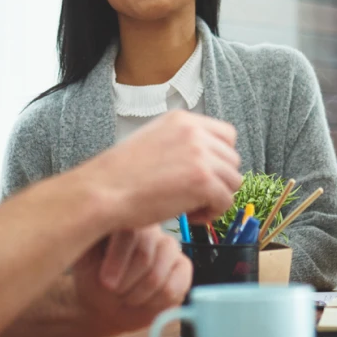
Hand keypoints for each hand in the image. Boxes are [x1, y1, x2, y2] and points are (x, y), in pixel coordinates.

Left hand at [72, 226, 191, 336]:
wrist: (106, 303)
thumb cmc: (93, 277)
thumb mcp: (82, 257)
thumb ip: (86, 237)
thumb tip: (90, 227)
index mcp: (126, 216)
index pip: (131, 231)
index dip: (119, 259)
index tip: (106, 282)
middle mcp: (152, 227)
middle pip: (145, 255)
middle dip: (127, 282)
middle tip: (114, 291)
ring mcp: (170, 246)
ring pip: (158, 274)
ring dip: (138, 294)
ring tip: (127, 296)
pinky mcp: (183, 267)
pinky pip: (173, 288)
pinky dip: (154, 302)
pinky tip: (144, 300)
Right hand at [89, 110, 240, 229]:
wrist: (103, 191)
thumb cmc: (119, 176)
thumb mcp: (152, 141)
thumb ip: (180, 144)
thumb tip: (203, 161)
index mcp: (182, 119)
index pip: (226, 135)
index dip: (219, 159)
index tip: (203, 175)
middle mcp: (195, 132)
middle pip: (232, 159)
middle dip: (218, 181)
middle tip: (192, 196)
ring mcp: (201, 155)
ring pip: (233, 181)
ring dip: (215, 198)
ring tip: (189, 207)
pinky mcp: (204, 181)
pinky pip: (225, 202)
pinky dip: (211, 214)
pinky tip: (188, 216)